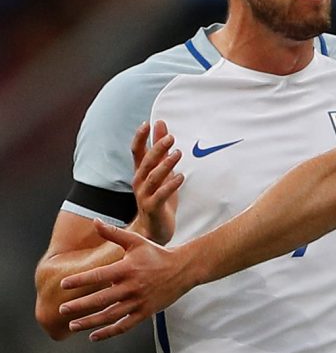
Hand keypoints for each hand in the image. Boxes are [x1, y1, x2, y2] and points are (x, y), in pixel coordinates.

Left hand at [59, 221, 190, 340]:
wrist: (183, 269)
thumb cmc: (156, 254)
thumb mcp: (136, 241)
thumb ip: (114, 233)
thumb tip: (95, 221)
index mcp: (128, 269)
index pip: (99, 276)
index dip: (81, 280)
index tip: (63, 284)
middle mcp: (132, 286)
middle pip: (101, 299)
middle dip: (80, 305)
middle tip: (62, 309)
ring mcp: (139, 301)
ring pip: (111, 316)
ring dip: (90, 322)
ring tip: (72, 325)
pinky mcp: (145, 312)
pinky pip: (125, 325)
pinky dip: (109, 333)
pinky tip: (94, 336)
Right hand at [129, 120, 182, 244]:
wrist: (154, 229)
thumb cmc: (158, 196)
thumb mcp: (161, 170)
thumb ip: (160, 149)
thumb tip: (160, 125)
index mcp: (141, 172)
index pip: (137, 151)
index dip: (140, 137)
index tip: (148, 123)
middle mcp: (139, 182)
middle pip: (146, 162)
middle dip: (157, 149)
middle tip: (170, 137)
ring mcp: (144, 195)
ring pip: (153, 178)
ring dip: (165, 165)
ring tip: (178, 153)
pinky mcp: (153, 207)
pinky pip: (161, 195)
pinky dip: (170, 185)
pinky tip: (181, 177)